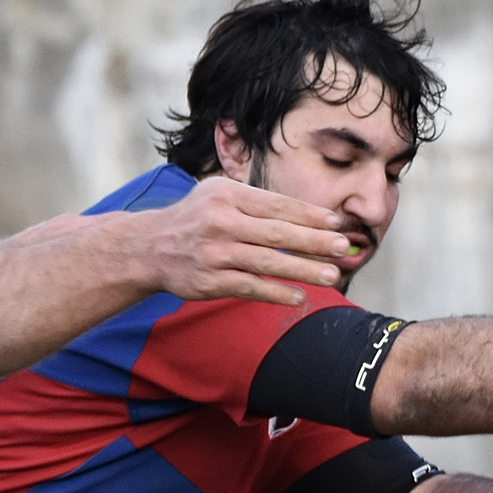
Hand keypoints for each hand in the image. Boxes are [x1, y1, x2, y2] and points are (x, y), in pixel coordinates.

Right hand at [137, 177, 354, 305]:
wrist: (148, 247)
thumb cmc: (196, 219)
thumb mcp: (219, 195)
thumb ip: (257, 202)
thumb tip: (310, 215)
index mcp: (228, 195)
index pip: (277, 205)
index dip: (309, 215)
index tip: (336, 223)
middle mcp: (221, 221)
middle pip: (277, 233)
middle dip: (314, 242)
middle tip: (343, 248)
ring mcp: (215, 253)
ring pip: (268, 262)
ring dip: (303, 270)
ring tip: (332, 276)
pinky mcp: (210, 281)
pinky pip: (250, 287)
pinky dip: (276, 293)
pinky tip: (299, 297)